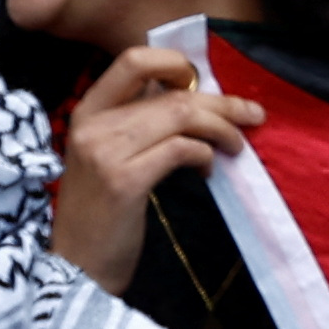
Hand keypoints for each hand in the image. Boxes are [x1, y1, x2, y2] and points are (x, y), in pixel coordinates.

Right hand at [54, 38, 263, 291]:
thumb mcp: (110, 155)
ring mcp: (105, 152)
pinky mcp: (123, 182)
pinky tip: (209, 170)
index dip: (175, 64)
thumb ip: (139, 123)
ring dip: (221, 128)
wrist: (76, 268)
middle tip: (251, 115)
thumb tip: (197, 99)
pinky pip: (180, 150)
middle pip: (171, 93)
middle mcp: (92, 124)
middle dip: (221, 103)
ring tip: (236, 146)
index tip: (203, 84)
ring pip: (180, 116)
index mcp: (87, 110)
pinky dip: (205, 155)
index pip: (133, 60)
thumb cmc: (101, 212)